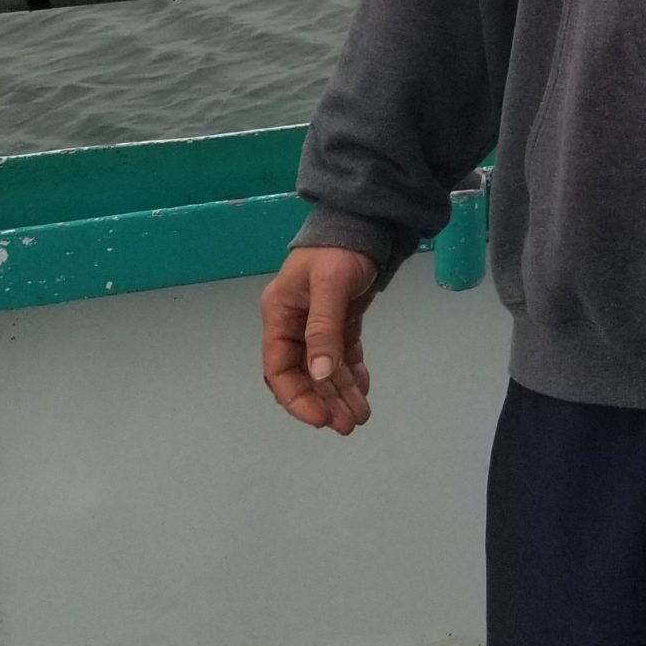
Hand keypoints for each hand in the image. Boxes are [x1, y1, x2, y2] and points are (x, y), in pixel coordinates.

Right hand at [261, 245, 379, 434]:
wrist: (367, 221)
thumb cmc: (340, 250)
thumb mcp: (329, 285)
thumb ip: (323, 330)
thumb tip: (320, 377)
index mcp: (279, 315)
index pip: (278, 368)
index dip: (297, 398)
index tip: (321, 418)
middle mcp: (294, 323)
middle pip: (303, 374)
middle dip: (325, 401)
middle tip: (350, 424)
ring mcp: (317, 323)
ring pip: (325, 369)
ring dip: (341, 392)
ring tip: (361, 414)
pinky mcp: (340, 319)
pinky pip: (342, 354)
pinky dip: (351, 372)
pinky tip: (363, 387)